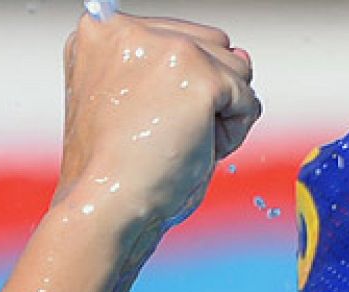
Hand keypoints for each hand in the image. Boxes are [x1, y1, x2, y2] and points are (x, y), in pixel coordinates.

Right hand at [55, 13, 260, 228]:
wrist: (106, 204)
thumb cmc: (117, 170)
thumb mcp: (138, 102)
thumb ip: (183, 71)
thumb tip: (242, 55)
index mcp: (102, 33)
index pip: (179, 39)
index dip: (179, 87)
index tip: (148, 118)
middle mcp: (127, 29)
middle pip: (212, 45)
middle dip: (205, 95)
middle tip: (163, 135)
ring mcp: (165, 48)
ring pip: (235, 68)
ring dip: (220, 114)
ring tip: (176, 142)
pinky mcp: (198, 76)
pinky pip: (246, 98)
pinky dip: (233, 133)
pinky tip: (196, 149)